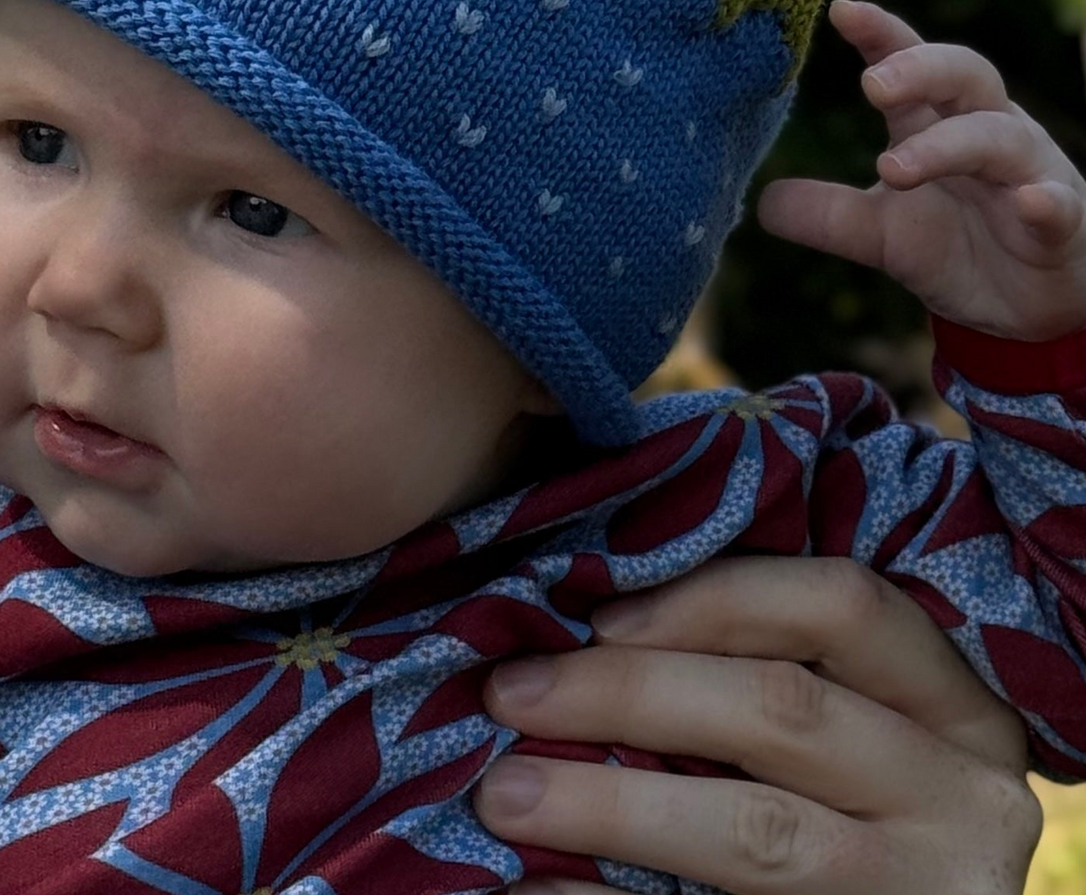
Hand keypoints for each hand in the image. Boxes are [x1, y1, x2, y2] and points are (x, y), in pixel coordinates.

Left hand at [473, 556, 1040, 893]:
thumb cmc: (840, 793)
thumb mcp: (844, 715)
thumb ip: (752, 661)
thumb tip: (582, 616)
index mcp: (956, 708)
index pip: (844, 604)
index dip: (714, 598)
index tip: (600, 617)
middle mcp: (962, 800)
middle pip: (782, 711)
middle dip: (626, 694)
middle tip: (508, 693)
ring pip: (756, 832)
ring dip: (609, 807)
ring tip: (502, 794)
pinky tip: (533, 889)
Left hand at [757, 0, 1085, 339]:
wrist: (1023, 310)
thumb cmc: (954, 247)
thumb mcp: (878, 234)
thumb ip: (826, 215)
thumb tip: (762, 202)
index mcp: (938, 123)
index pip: (909, 62)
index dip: (881, 33)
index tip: (841, 11)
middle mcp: (988, 132)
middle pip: (964, 76)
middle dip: (920, 70)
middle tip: (871, 84)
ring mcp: (1029, 174)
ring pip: (1000, 137)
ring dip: (949, 146)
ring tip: (891, 167)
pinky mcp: (1061, 223)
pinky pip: (1058, 205)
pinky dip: (1045, 201)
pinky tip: (1029, 201)